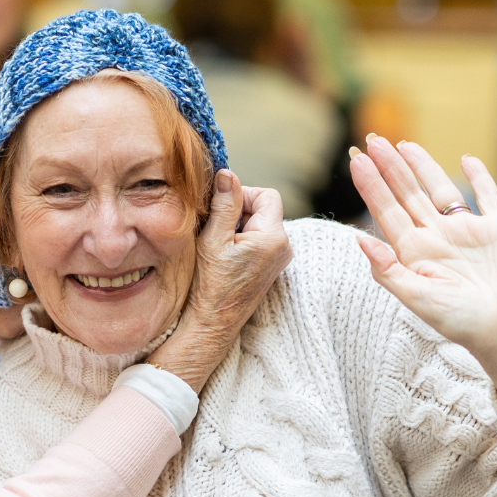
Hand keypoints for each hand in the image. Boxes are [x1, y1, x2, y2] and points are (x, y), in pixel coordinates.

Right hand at [149, 169, 292, 393]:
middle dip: (239, 211)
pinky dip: (242, 240)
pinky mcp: (271, 267)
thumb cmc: (211, 286)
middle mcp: (285, 247)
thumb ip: (224, 204)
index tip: (220, 209)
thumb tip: (227, 173)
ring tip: (218, 243)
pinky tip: (225, 255)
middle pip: (265, 209)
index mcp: (274, 238)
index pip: (267, 195)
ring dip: (238, 226)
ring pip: (261, 224)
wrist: (213, 323)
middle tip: (215, 227)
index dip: (242, 194)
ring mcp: (280, 259)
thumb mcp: (213, 240)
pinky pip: (260, 240)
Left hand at [351, 137, 496, 426]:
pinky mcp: (496, 228)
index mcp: (412, 252)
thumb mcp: (414, 298)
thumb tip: (357, 239)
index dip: (370, 185)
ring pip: (439, 190)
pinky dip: (478, 177)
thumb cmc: (458, 321)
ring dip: (422, 166)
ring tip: (401, 144)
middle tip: (371, 139)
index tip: (354, 161)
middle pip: (406, 194)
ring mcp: (465, 231)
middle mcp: (435, 237)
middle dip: (388, 167)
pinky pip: (487, 196)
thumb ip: (386, 269)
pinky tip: (465, 159)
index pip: (385, 210)